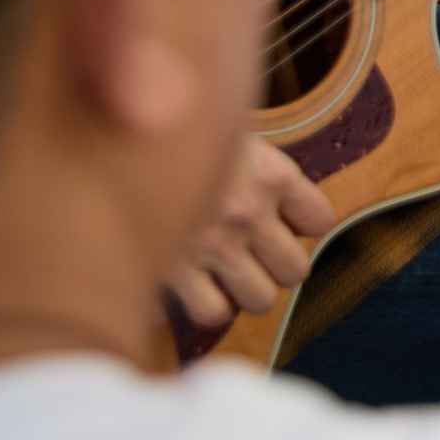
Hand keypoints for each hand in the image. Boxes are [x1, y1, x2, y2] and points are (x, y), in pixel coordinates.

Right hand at [166, 138, 332, 330]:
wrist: (119, 132)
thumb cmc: (178, 127)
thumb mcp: (230, 131)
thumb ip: (256, 166)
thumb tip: (276, 198)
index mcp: (273, 175)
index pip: (320, 221)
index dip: (301, 226)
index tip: (280, 222)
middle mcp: (251, 213)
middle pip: (295, 271)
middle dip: (274, 267)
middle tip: (249, 256)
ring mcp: (215, 246)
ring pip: (260, 299)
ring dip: (243, 291)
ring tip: (220, 276)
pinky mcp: (174, 271)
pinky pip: (210, 312)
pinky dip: (199, 305)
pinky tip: (187, 288)